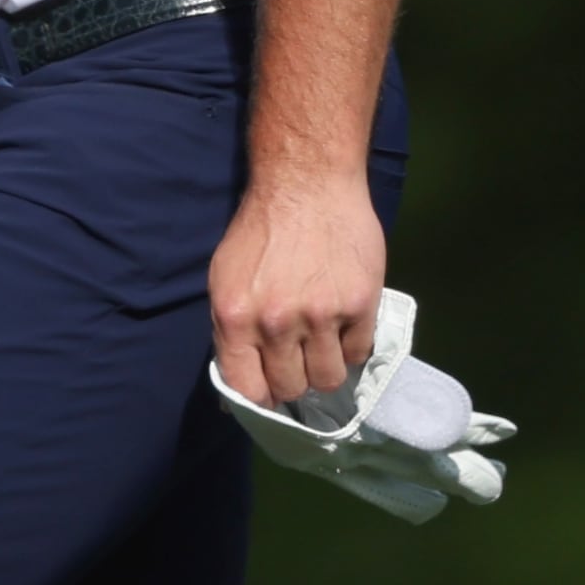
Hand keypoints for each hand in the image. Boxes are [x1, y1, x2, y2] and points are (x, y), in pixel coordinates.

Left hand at [207, 170, 385, 406]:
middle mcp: (275, 322)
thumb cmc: (260, 231)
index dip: (259, 399)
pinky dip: (351, 345)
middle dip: (293, 379)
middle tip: (298, 357)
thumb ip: (231, 333)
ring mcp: (320, 316)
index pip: (246, 389)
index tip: (268, 393)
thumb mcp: (226, 280)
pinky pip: (358, 354)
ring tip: (322, 340)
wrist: (306, 185)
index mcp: (234, 317)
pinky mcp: (359, 306)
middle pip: (290, 388)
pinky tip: (343, 322)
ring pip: (328, 379)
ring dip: (325, 366)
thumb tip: (237, 389)